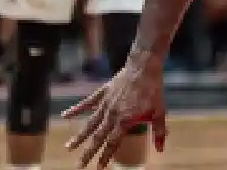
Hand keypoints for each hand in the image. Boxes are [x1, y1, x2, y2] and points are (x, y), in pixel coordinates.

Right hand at [64, 53, 168, 168]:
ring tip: (68, 147)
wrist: (143, 67)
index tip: (98, 168)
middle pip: (98, 138)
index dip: (105, 157)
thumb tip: (161, 149)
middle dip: (88, 153)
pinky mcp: (102, 93)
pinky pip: (87, 103)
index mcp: (125, 121)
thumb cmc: (153, 90)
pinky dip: (76, 109)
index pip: (112, 143)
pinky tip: (65, 114)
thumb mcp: (159, 112)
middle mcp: (112, 115)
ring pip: (89, 123)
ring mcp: (105, 104)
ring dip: (79, 136)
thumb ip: (158, 131)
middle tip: (79, 166)